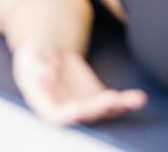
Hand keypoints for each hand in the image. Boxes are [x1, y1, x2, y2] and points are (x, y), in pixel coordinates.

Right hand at [12, 43, 145, 125]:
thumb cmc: (35, 53)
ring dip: (119, 106)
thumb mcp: (30, 53)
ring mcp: (83, 105)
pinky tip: (137, 98)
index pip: (56, 116)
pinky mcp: (96, 98)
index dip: (68, 114)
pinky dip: (125, 101)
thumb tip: (45, 74)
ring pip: (102, 111)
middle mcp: (65, 109)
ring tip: (137, 100)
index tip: (78, 108)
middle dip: (98, 108)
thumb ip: (36, 64)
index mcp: (44, 103)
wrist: (50, 52)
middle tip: (113, 98)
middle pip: (83, 115)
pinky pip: (112, 103)